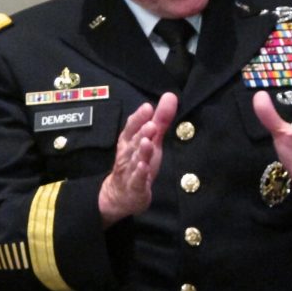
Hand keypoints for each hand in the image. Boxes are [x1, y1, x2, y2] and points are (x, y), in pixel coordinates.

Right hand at [98, 92, 177, 225]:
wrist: (121, 195)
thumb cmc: (137, 162)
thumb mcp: (151, 140)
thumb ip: (160, 119)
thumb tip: (170, 95)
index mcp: (130, 141)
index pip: (132, 127)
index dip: (139, 118)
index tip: (147, 107)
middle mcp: (128, 154)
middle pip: (134, 142)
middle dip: (141, 132)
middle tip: (151, 124)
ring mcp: (130, 170)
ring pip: (135, 159)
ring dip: (141, 151)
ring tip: (147, 142)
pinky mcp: (135, 187)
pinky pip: (137, 180)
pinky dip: (140, 174)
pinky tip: (144, 167)